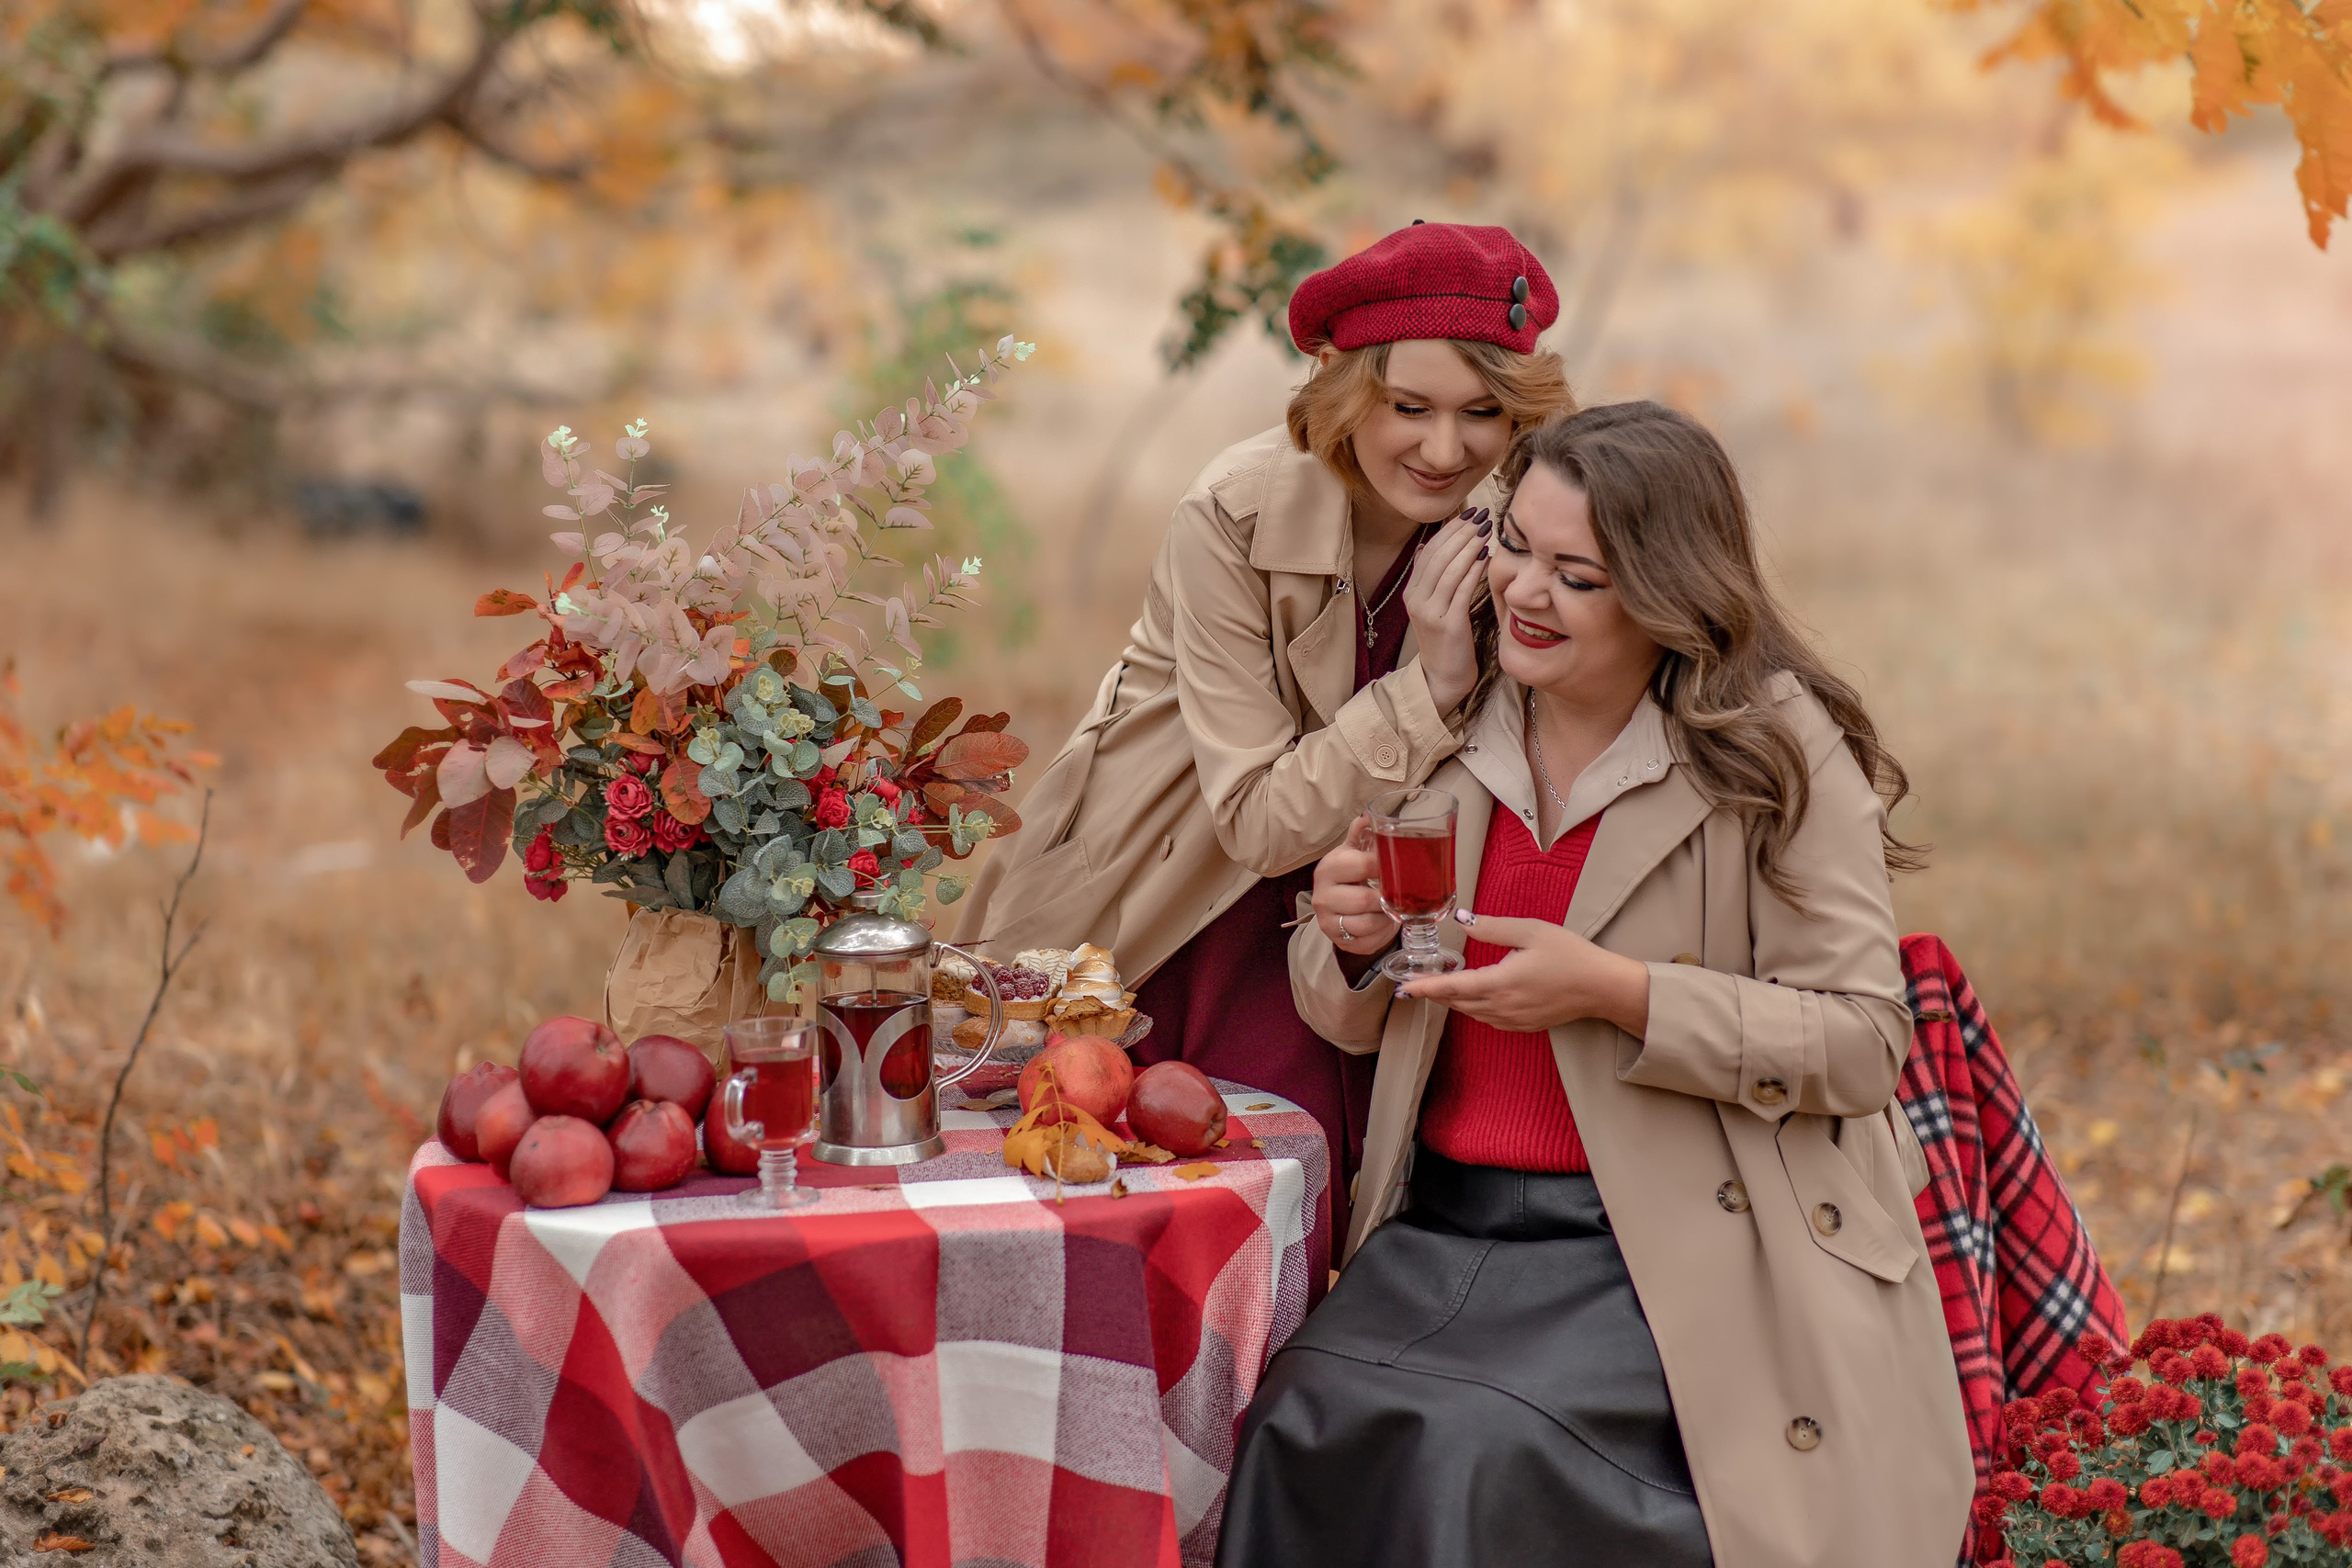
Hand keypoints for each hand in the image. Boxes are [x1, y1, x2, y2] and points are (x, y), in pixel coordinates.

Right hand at [1310, 817, 1401, 955]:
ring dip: (1386, 916)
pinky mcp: (1339, 942)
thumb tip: (1369, 816)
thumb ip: (1361, 835)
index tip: (1399, 865)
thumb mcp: (1353, 854)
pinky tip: (1384, 922)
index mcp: (1328, 869)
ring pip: (1367, 923)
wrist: (1338, 909)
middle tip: (1400, 891)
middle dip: (1386, 897)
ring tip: (1392, 907)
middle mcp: (1322, 896)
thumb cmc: (1350, 877)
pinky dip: (1382, 932)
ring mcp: (1328, 922)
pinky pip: (1367, 940)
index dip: (1384, 866)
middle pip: (1364, 899)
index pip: (1360, 865)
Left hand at [1394, 910, 1651, 1035]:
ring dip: (1452, 1000)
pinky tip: (1470, 996)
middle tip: (1412, 982)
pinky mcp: (1522, 1025)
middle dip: (1433, 992)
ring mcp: (1512, 1020)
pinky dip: (1472, 1007)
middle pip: (1457, 1002)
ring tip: (1435, 987)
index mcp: (1501, 983)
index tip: (1403, 987)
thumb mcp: (1531, 931)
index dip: (1425, 987)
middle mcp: (1502, 1007)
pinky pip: (1487, 1018)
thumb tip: (1461, 920)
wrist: (1602, 988)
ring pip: (1470, 1012)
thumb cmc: (1571, 956)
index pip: (1452, 987)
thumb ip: (1493, 927)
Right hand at [1403, 509, 1488, 715]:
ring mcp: (1430, 612)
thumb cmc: (1446, 640)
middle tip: (1482, 515)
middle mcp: (1416, 599)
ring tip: (1486, 529)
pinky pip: (1461, 589)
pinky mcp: (1448, 624)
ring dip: (1468, 545)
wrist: (1442, 677)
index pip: (1430, 552)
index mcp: (1412, 592)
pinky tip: (1485, 556)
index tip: (1469, 513)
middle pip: (1439, 556)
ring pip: (1449, 569)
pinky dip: (1473, 569)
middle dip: (1461, 532)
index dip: (1449, 530)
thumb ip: (1433, 577)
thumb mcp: (1433, 605)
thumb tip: (1432, 544)